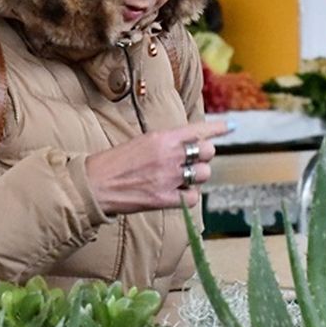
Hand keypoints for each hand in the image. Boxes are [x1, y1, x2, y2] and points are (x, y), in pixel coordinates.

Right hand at [85, 120, 228, 214]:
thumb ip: (166, 143)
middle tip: (193, 160)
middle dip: (204, 156)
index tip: (230, 127)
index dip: (217, 129)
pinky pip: (193, 197)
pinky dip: (189, 196)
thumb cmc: (115, 162)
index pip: (198, 130)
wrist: (95, 184)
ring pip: (204, 174)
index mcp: (162, 137)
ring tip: (182, 177)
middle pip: (208, 152)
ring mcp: (169, 177)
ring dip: (198, 176)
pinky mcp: (165, 198)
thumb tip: (187, 145)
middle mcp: (169, 155)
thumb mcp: (142, 142)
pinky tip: (179, 194)